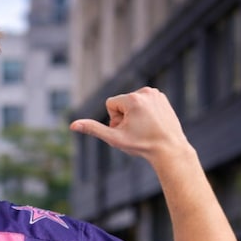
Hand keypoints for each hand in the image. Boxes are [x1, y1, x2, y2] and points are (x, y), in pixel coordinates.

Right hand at [70, 87, 191, 164]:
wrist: (168, 148)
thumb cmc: (140, 144)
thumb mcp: (114, 138)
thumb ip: (93, 129)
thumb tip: (72, 125)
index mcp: (132, 99)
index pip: (110, 104)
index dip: (114, 119)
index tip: (126, 129)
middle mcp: (144, 92)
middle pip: (121, 103)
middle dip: (124, 117)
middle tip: (136, 130)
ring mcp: (155, 93)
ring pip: (132, 103)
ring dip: (133, 115)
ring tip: (144, 127)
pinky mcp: (161, 97)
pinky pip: (144, 103)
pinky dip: (144, 113)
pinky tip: (152, 123)